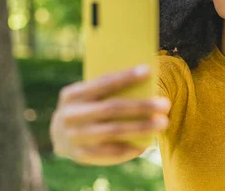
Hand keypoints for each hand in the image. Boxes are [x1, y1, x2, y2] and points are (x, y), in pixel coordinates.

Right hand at [49, 65, 170, 165]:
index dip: (125, 77)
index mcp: (72, 94)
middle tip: (165, 104)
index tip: (148, 70)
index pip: (102, 83)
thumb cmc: (86, 106)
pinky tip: (147, 144)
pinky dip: (130, 148)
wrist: (59, 134)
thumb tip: (143, 82)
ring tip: (163, 123)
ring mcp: (74, 137)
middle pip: (111, 108)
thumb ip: (107, 90)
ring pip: (114, 131)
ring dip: (142, 127)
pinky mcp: (81, 155)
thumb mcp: (88, 95)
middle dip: (141, 106)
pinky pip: (110, 153)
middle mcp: (71, 115)